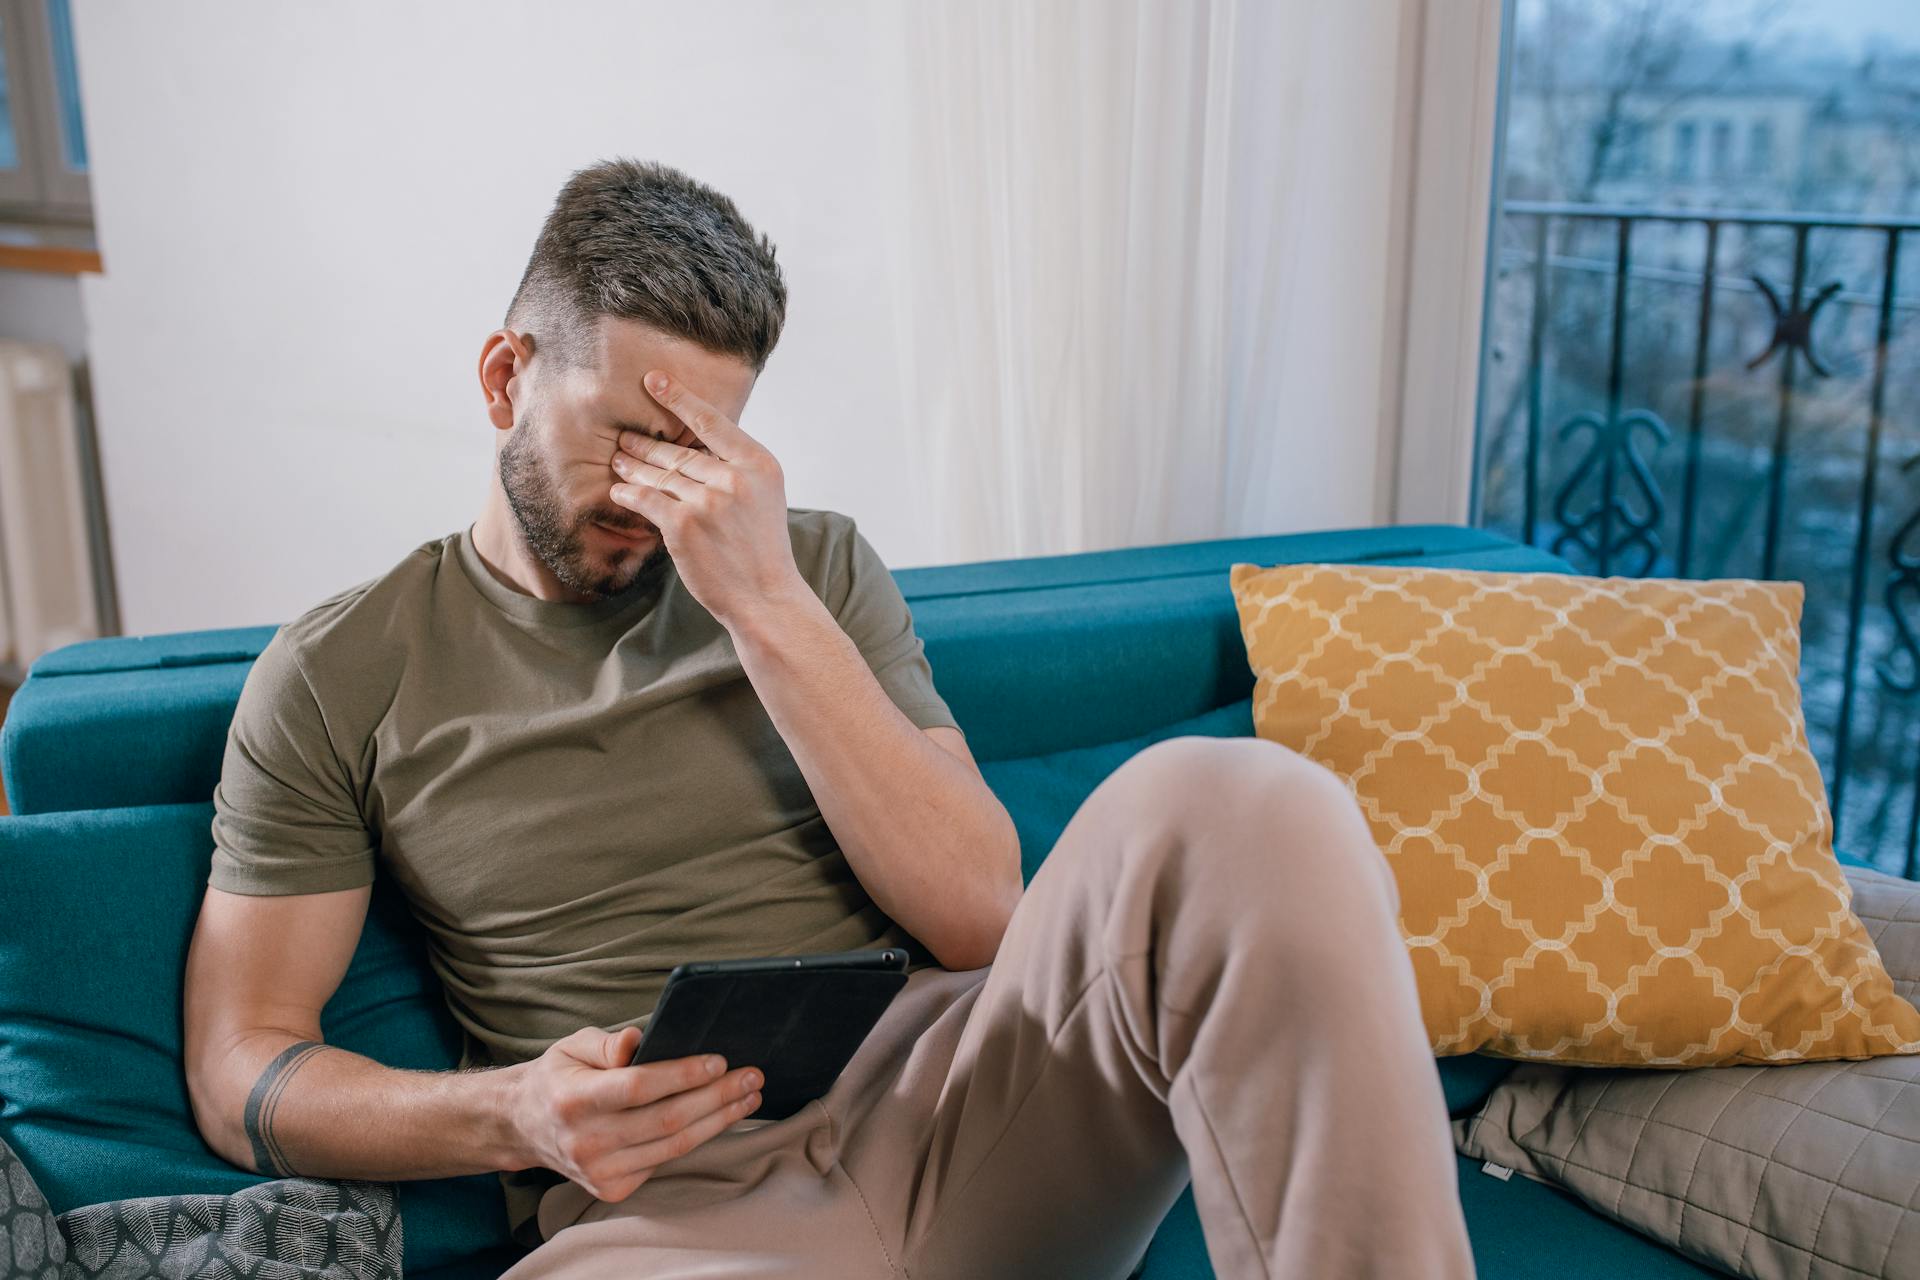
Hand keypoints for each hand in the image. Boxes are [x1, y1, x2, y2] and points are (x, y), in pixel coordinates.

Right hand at [504, 1024, 762, 1203]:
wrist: (524, 1126)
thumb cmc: (558, 1077)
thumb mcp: (573, 1046)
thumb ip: (607, 1042)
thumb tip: (640, 1039)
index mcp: (574, 1099)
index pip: (638, 1088)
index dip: (683, 1075)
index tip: (720, 1061)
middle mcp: (585, 1140)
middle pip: (667, 1120)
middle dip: (717, 1096)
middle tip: (752, 1076)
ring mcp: (599, 1171)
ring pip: (674, 1145)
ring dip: (719, 1120)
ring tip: (748, 1096)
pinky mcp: (612, 1188)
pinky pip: (666, 1160)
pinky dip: (698, 1138)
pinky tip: (720, 1118)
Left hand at [608, 370, 808, 627]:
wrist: (766, 597)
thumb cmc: (762, 549)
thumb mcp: (764, 497)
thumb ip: (736, 469)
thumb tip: (696, 448)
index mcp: (759, 464)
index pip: (712, 422)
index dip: (679, 398)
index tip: (653, 380)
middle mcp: (734, 477)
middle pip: (680, 454)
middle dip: (647, 445)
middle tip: (625, 437)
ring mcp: (708, 500)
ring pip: (660, 476)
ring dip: (634, 468)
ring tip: (619, 461)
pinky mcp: (684, 524)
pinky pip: (647, 501)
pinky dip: (630, 495)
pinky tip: (619, 491)